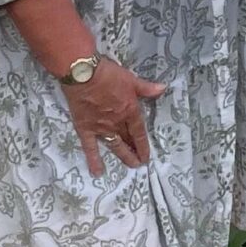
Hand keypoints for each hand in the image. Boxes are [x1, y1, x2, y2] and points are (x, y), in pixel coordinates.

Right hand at [64, 59, 165, 176]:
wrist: (82, 74)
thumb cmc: (108, 74)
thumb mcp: (131, 79)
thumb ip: (146, 88)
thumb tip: (163, 89)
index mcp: (130, 111)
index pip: (139, 132)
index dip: (144, 145)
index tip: (147, 156)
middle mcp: (117, 123)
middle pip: (128, 140)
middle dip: (135, 152)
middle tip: (140, 164)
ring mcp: (101, 127)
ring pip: (114, 145)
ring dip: (123, 156)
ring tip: (131, 165)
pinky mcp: (85, 128)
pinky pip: (90, 147)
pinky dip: (93, 160)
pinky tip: (97, 172)